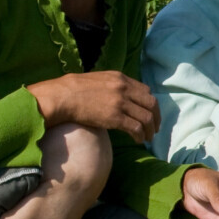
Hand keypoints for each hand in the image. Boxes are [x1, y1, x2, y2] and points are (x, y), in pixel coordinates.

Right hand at [28, 71, 160, 142]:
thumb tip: (119, 96)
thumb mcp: (98, 79)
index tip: (150, 112)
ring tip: (147, 137)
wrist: (62, 96)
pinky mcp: (115, 117)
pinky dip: (140, 135)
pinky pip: (135, 128)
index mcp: (121, 78)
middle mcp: (124, 88)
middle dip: (156, 117)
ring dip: (149, 130)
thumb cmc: (73, 89)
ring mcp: (121, 103)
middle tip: (154, 128)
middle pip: (151, 103)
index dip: (150, 103)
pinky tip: (138, 140)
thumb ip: (112, 85)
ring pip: (146, 118)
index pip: (146, 90)